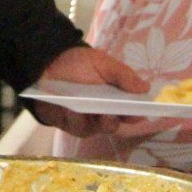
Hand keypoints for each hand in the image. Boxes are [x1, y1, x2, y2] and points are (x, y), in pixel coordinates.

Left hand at [27, 44, 148, 137]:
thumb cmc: (77, 64)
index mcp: (116, 97)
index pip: (132, 109)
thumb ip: (122, 75)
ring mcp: (90, 121)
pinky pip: (80, 128)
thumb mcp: (101, 63)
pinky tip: (71, 109)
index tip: (138, 112)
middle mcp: (106, 111)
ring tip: (92, 110)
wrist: (46, 66)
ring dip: (98, 120)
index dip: (137, 112)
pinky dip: (77, 119)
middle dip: (117, 119)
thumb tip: (146, 87)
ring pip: (100, 129)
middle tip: (113, 112)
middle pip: (118, 123)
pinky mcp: (73, 126)